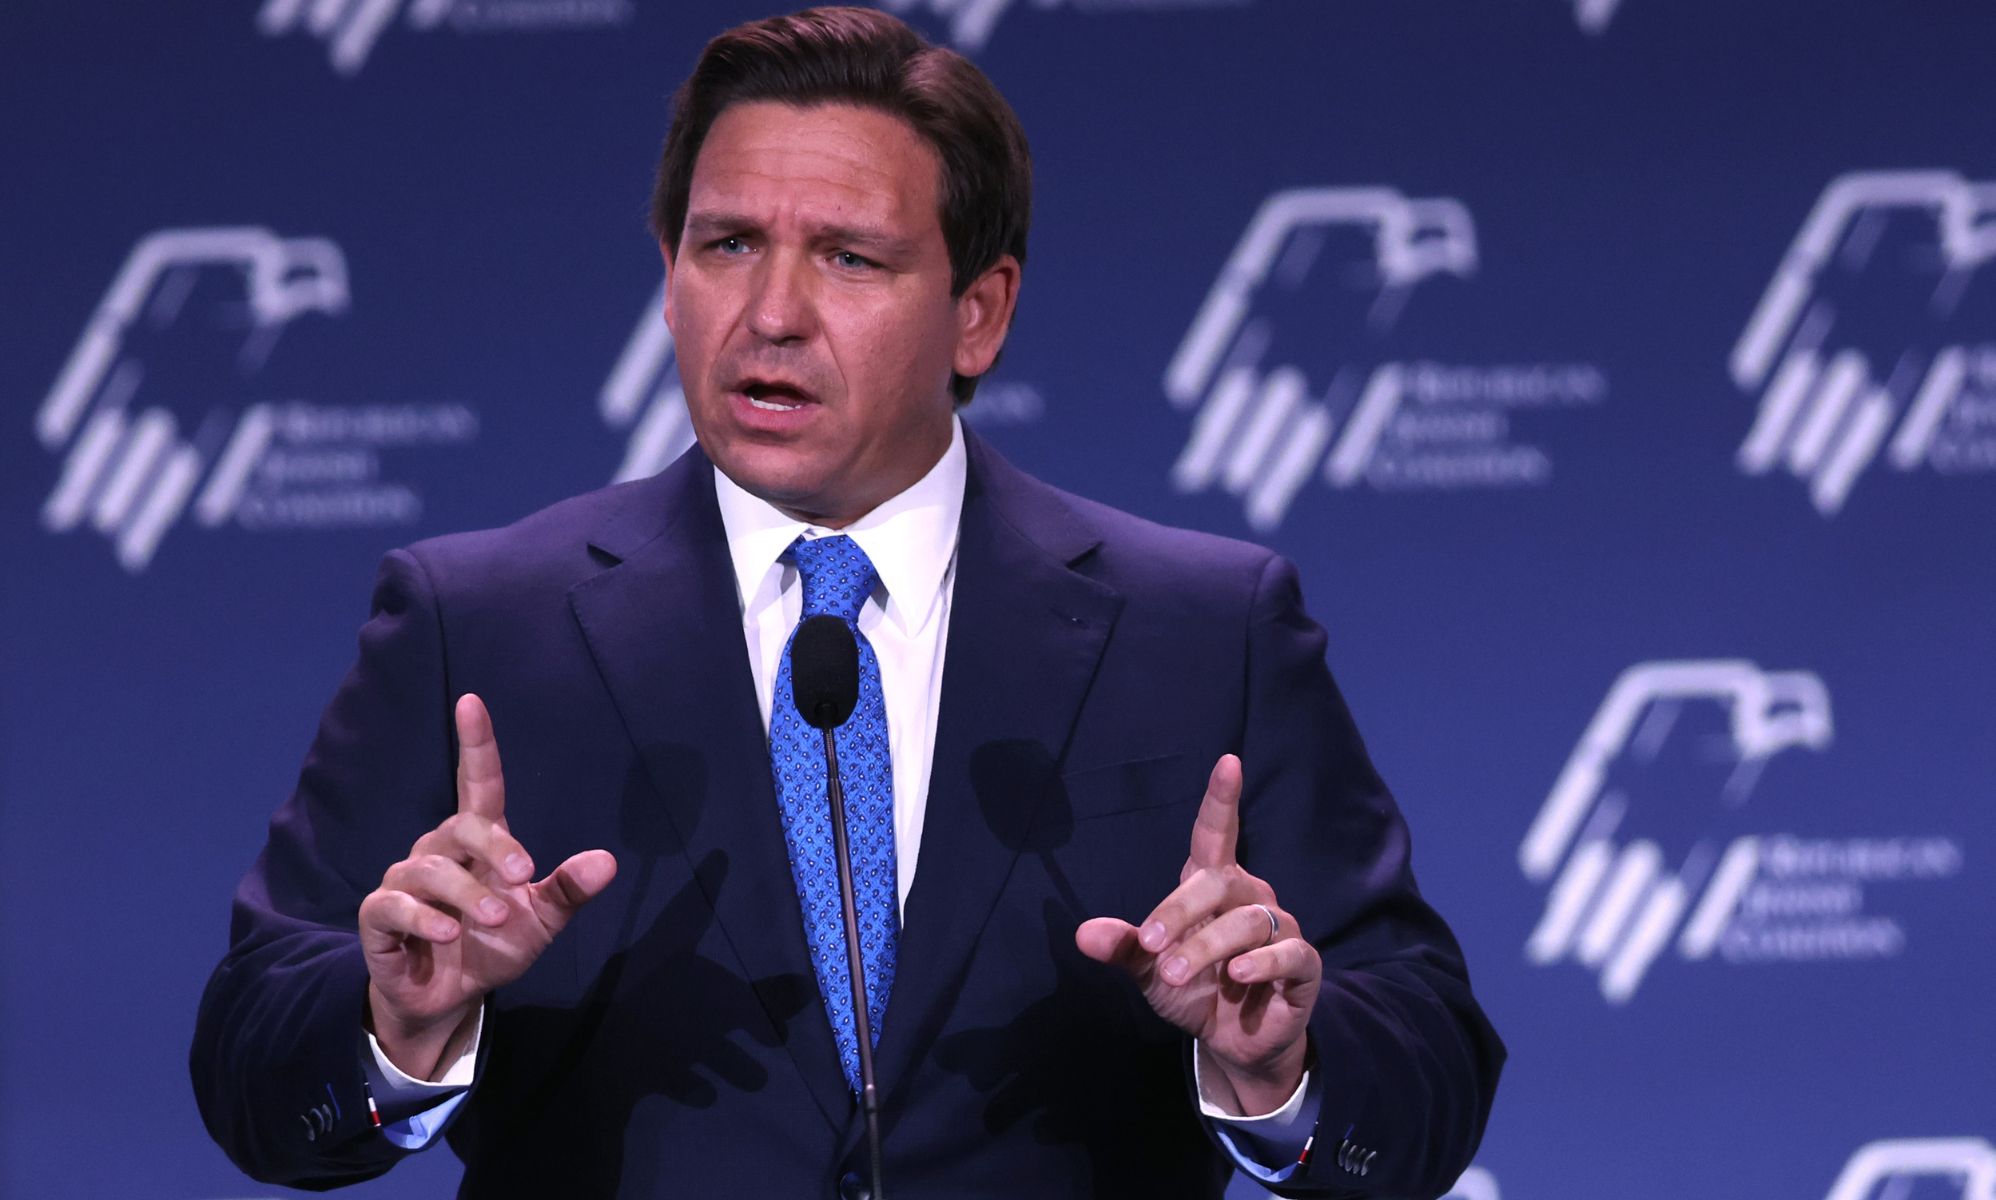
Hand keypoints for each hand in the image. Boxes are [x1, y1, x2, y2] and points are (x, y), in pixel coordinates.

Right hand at [358, 693, 617, 1078]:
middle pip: (460, 826)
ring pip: (428, 868)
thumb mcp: (541, 922)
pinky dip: (423, 917)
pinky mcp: (379, 917)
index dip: (476, 743)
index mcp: (479, 844)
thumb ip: (569, 891)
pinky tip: (449, 932)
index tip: (472, 701)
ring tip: (491, 919)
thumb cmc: (493, 947)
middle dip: (494, 846)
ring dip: (464, 892)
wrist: (450, 1000)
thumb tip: (608, 861)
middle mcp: (438, 852)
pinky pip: (393, 904)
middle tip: (522, 877)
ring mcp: (404, 882)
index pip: (477, 783)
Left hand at [1074, 755, 1319, 1115]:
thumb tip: (1082, 933)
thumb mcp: (1151, 971)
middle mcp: (1250, 897)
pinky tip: (1238, 975)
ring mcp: (1281, 929)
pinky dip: (1262, 962)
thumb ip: (1125, 948)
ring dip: (1207, 947)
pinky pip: (1289, 952)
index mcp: (1213, 886)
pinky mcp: (1303, 965)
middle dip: (1179, 912)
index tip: (1228, 762)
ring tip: (1175, 975)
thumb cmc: (1195, 991)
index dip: (1222, 799)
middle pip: (1219, 883)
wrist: (1232, 1045)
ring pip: (1248, 921)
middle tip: (1151, 947)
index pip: (1217, 834)